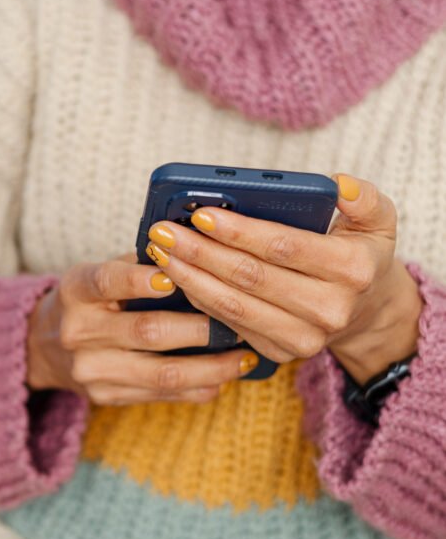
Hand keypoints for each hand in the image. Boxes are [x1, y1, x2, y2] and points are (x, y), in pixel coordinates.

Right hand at [26, 255, 258, 405]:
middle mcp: (78, 332)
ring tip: (245, 356)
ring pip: (162, 373)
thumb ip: (141, 265)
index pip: (107, 281)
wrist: (46, 345)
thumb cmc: (93, 299)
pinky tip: (225, 378)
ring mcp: (91, 370)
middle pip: (147, 331)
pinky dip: (198, 387)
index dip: (140, 280)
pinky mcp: (105, 397)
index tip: (174, 277)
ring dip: (211, 367)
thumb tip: (201, 253)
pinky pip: (161, 396)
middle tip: (240, 321)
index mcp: (77, 290)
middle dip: (200, 327)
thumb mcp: (101, 273)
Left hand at [143, 174, 421, 383]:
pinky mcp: (280, 353)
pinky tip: (177, 275)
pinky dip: (198, 299)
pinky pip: (230, 324)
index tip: (201, 214)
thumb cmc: (359, 254)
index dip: (239, 231)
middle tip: (163, 230)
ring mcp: (304, 338)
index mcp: (353, 270)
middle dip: (200, 252)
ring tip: (161, 252)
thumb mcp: (377, 220)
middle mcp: (330, 310)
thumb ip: (364, 198)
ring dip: (190, 277)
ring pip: (234, 306)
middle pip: (250, 277)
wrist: (366, 312)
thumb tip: (339, 184)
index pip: (283, 247)